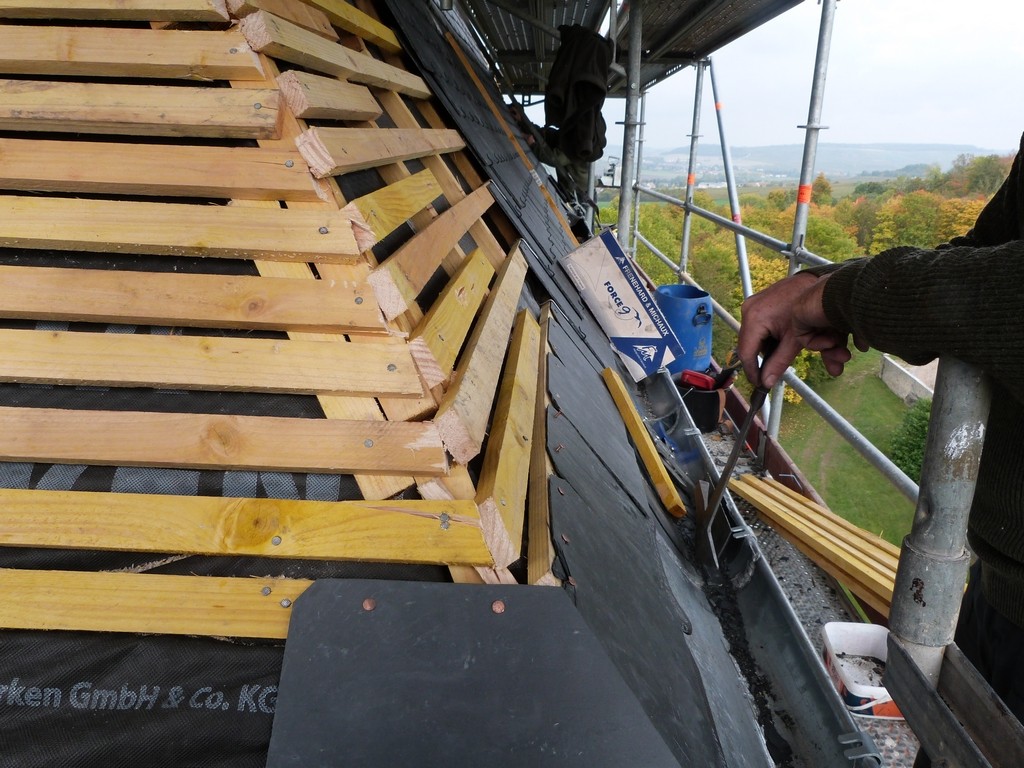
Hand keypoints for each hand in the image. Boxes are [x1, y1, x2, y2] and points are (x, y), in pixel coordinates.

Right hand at [737, 272, 865, 388]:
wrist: (818, 284)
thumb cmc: (808, 309)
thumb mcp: (794, 340)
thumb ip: (778, 362)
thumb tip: (766, 383)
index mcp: (754, 318)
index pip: (746, 353)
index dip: (752, 371)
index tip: (760, 384)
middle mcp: (748, 309)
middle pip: (749, 344)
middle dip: (762, 359)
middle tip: (773, 370)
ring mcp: (752, 304)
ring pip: (754, 336)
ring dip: (766, 347)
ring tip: (783, 350)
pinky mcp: (759, 302)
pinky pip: (758, 326)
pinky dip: (769, 336)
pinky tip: (783, 338)